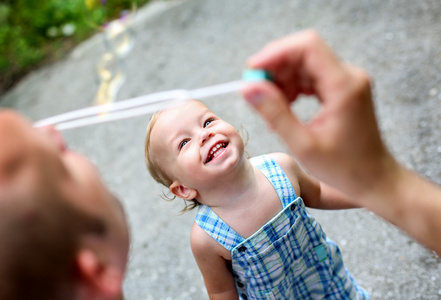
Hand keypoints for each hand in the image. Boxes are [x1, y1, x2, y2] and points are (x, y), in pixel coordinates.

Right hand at [242, 30, 393, 202]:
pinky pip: (311, 77)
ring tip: (271, 110)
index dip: (276, 52)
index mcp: (343, 86)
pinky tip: (283, 109)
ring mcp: (347, 81)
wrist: (373, 178)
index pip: (307, 47)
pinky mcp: (342, 89)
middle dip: (275, 69)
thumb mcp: (302, 144)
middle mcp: (348, 76)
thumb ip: (274, 113)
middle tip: (256, 93)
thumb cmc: (344, 168)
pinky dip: (293, 89)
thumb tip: (248, 88)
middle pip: (304, 54)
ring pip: (305, 65)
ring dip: (282, 81)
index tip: (252, 70)